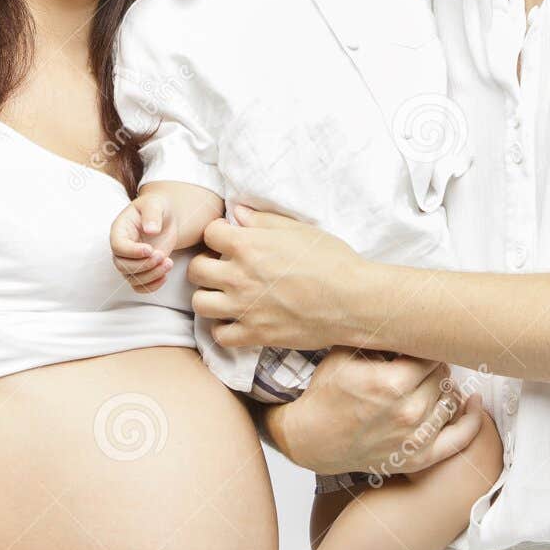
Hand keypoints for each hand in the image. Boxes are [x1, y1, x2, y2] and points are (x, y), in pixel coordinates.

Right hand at [111, 195, 177, 292]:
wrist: (165, 218)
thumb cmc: (157, 208)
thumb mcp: (155, 204)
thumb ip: (152, 215)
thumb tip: (150, 230)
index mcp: (119, 230)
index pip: (118, 247)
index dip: (132, 251)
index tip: (150, 249)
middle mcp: (121, 248)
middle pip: (123, 266)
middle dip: (144, 265)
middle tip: (162, 256)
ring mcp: (130, 261)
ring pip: (132, 278)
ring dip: (151, 275)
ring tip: (169, 263)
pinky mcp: (141, 270)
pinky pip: (140, 287)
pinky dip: (152, 286)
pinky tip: (165, 276)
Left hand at [187, 205, 363, 349]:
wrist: (353, 300)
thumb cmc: (332, 260)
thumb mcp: (298, 230)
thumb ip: (262, 221)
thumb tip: (235, 213)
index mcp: (248, 246)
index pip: (209, 233)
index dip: (218, 235)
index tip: (228, 241)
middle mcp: (239, 276)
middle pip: (196, 270)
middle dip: (206, 266)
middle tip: (222, 268)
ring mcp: (244, 308)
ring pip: (200, 303)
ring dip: (209, 297)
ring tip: (224, 295)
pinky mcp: (255, 334)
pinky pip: (220, 335)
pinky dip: (224, 329)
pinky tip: (236, 320)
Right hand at [268, 346, 484, 477]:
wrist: (309, 439)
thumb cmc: (325, 395)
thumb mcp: (344, 354)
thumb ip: (379, 338)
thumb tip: (406, 321)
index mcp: (392, 383)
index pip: (431, 355)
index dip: (426, 349)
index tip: (419, 347)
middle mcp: (408, 412)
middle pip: (443, 376)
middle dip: (434, 367)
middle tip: (422, 364)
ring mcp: (415, 438)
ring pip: (451, 401)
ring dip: (446, 388)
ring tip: (433, 382)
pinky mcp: (418, 459)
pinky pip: (459, 438)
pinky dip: (472, 419)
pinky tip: (472, 403)